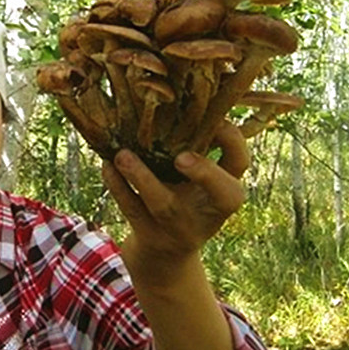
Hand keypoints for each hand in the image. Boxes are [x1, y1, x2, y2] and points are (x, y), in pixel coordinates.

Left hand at [102, 121, 248, 279]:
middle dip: (205, 172)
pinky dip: (116, 186)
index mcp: (224, 191)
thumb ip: (195, 148)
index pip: (241, 165)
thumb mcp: (195, 182)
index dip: (233, 142)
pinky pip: (131, 209)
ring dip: (142, 177)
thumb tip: (180, 94)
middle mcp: (208, 210)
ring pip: (163, 203)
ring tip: (122, 155)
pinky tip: (106, 165)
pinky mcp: (149, 235)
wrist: (164, 256)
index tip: (216, 121)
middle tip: (182, 156)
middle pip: (222, 194)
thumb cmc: (182, 202)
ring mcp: (179, 227)